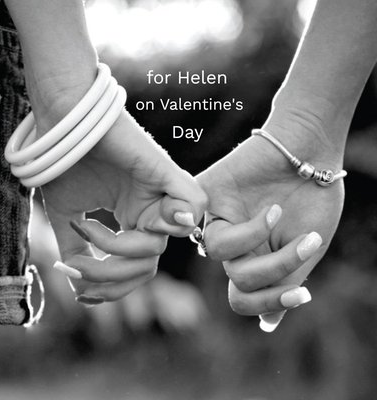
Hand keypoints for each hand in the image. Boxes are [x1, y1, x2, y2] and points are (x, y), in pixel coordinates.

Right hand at [28, 68, 206, 302]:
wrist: (64, 121)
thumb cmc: (66, 164)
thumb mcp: (68, 217)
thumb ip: (78, 252)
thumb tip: (80, 289)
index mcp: (132, 221)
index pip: (139, 269)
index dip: (115, 289)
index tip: (83, 294)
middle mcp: (150, 212)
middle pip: (149, 265)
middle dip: (111, 276)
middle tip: (78, 264)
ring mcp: (160, 195)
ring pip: (161, 245)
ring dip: (121, 250)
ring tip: (88, 228)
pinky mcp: (166, 173)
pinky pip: (193, 204)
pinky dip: (174, 219)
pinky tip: (142, 221)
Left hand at [197, 117, 344, 330]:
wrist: (310, 151)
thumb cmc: (312, 197)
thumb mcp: (305, 247)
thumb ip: (283, 283)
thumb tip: (266, 325)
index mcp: (255, 258)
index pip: (244, 297)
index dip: (270, 302)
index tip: (303, 294)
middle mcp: (234, 244)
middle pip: (237, 282)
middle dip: (276, 270)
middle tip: (308, 245)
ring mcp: (218, 221)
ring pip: (220, 256)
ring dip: (261, 244)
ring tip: (282, 217)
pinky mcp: (206, 197)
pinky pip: (208, 230)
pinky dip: (248, 229)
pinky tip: (271, 211)